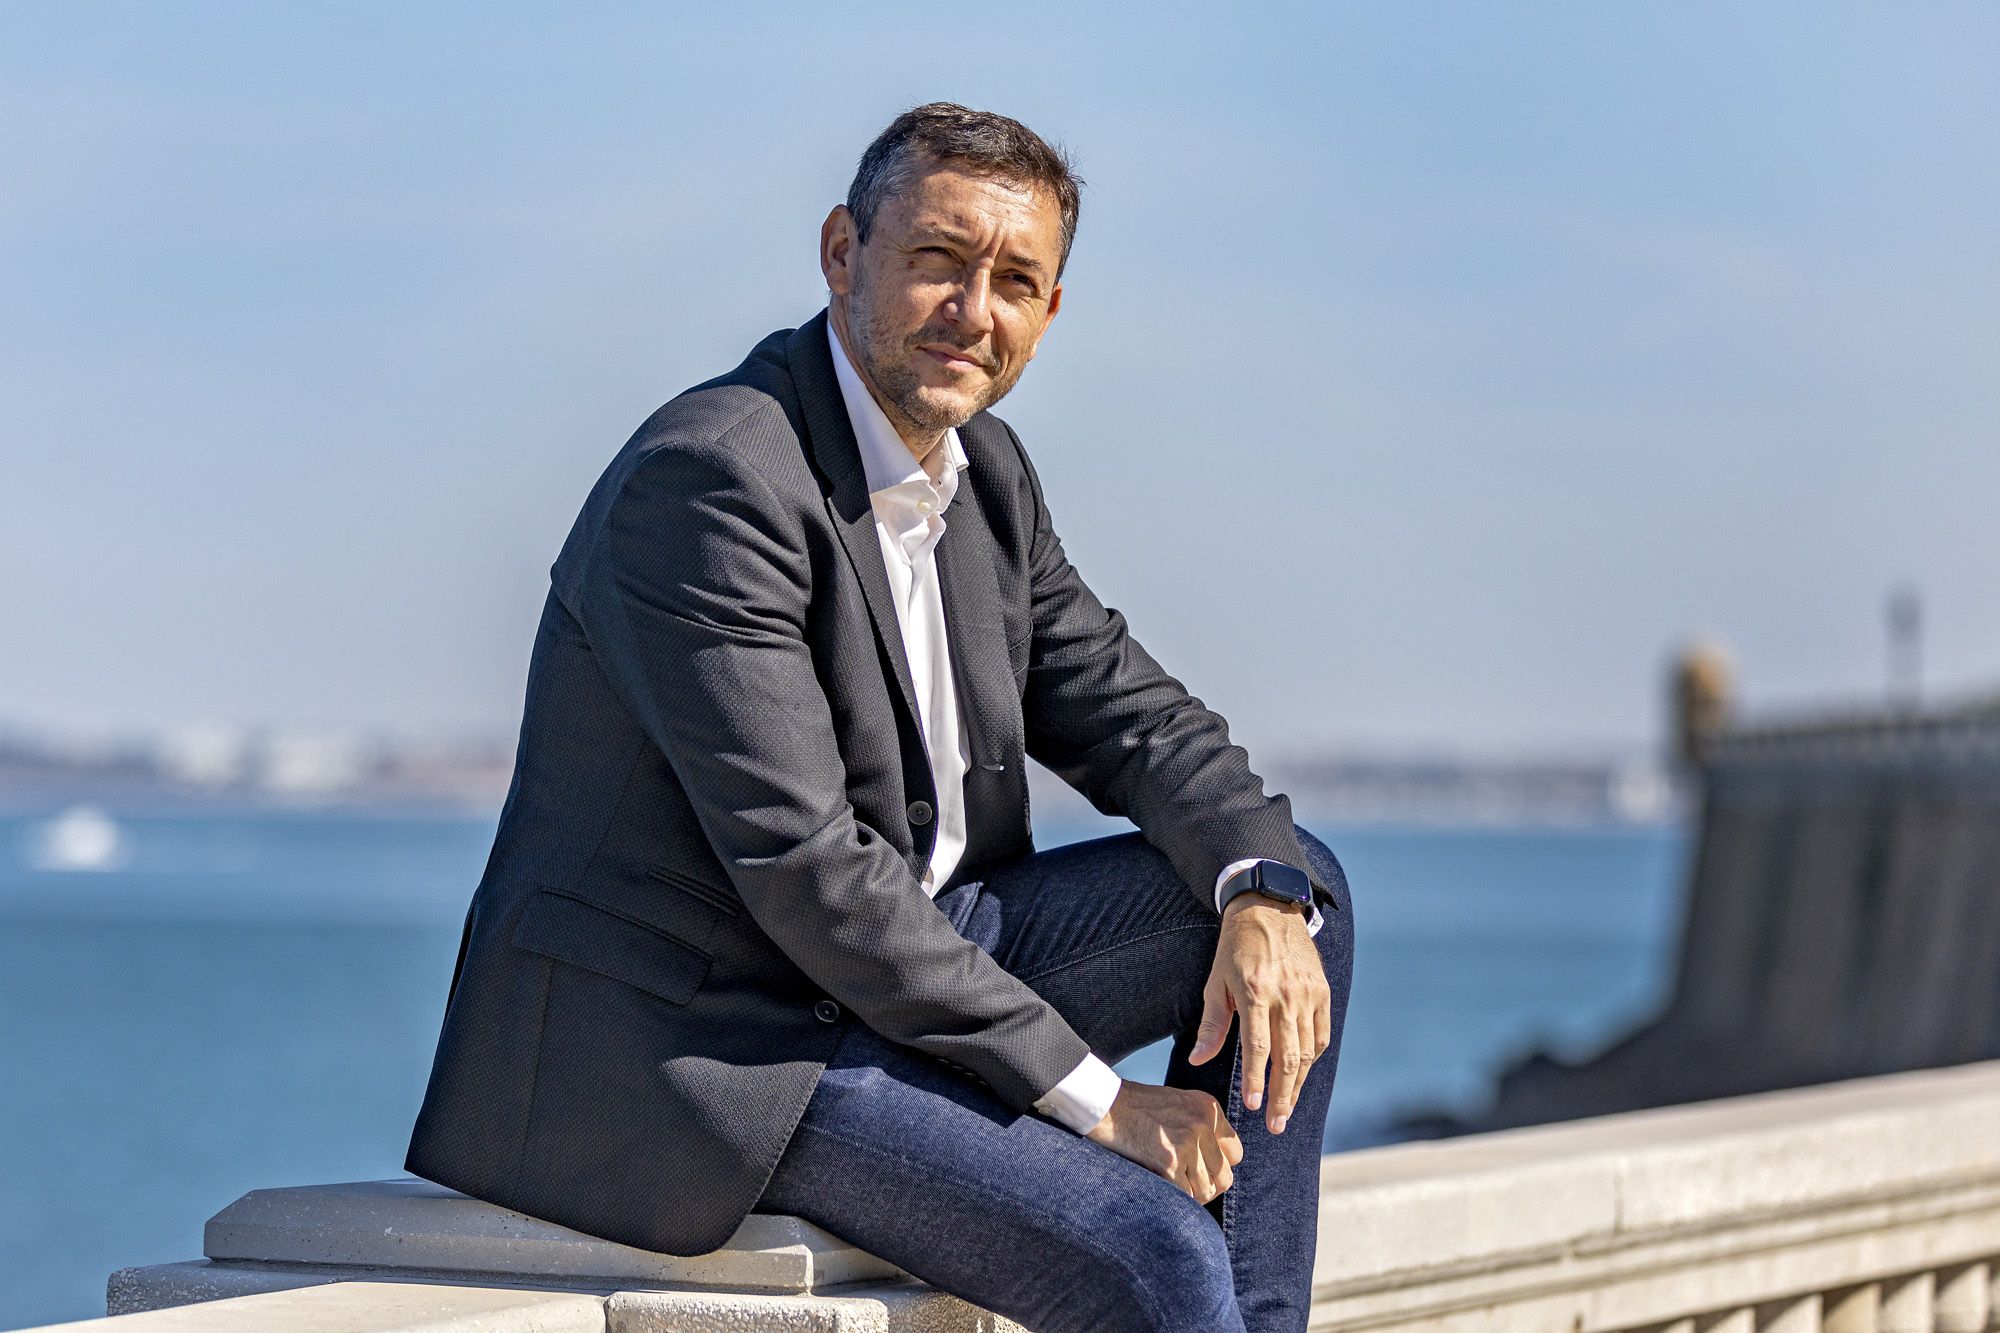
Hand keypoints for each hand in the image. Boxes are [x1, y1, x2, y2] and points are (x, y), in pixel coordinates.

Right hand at [1083, 1080, 1243, 1203]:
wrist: (1104, 1104)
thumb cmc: (1136, 1108)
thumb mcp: (1179, 1105)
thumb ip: (1202, 1128)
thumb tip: (1217, 1167)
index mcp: (1209, 1108)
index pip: (1235, 1154)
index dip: (1217, 1166)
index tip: (1199, 1169)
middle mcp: (1203, 1123)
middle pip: (1224, 1176)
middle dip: (1206, 1186)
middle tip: (1185, 1184)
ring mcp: (1187, 1143)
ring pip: (1207, 1191)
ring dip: (1190, 1196)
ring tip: (1171, 1187)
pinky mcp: (1169, 1162)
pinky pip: (1186, 1197)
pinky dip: (1176, 1199)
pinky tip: (1162, 1188)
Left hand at [1188, 895, 1330, 1133]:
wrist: (1269, 907)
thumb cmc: (1235, 947)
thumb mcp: (1215, 981)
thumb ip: (1212, 1025)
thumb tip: (1198, 1060)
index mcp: (1255, 992)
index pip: (1258, 1047)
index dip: (1256, 1080)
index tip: (1252, 1107)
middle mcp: (1286, 994)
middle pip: (1289, 1057)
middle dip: (1282, 1095)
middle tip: (1276, 1124)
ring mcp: (1309, 993)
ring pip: (1309, 1050)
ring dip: (1298, 1084)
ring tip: (1286, 1108)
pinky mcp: (1323, 990)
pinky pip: (1322, 1034)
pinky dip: (1313, 1057)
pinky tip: (1302, 1074)